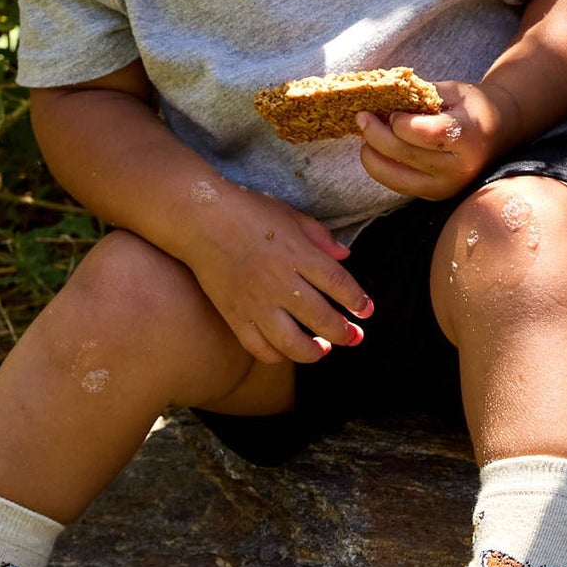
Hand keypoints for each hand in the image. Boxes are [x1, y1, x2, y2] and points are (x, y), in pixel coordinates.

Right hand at [183, 187, 371, 366]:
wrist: (199, 218)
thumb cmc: (248, 211)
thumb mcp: (292, 215)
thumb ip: (321, 238)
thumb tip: (345, 258)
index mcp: (298, 255)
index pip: (340, 284)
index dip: (358, 301)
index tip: (367, 311)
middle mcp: (280, 282)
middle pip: (322, 319)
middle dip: (345, 334)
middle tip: (354, 337)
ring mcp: (256, 302)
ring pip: (292, 343)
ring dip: (314, 352)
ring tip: (323, 349)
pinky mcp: (234, 315)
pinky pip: (258, 347)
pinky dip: (276, 355)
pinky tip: (286, 349)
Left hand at [355, 80, 513, 201]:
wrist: (497, 132)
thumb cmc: (472, 106)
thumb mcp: (451, 91)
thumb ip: (419, 96)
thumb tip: (380, 101)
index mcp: (468, 136)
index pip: (426, 133)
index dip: (400, 121)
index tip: (392, 111)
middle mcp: (459, 167)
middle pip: (405, 154)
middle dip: (375, 135)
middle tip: (362, 117)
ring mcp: (447, 186)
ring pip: (394, 176)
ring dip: (371, 155)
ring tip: (365, 135)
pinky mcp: (435, 196)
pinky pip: (397, 184)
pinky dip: (381, 167)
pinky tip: (376, 149)